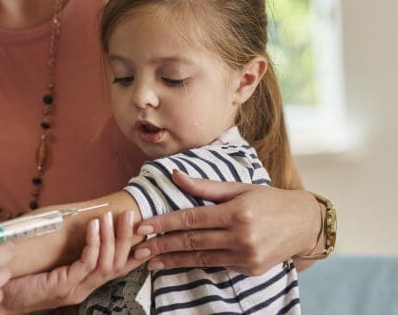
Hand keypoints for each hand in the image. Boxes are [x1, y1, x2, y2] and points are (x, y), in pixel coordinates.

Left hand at [0, 210, 144, 312]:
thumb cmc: (22, 278)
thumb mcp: (49, 262)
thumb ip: (64, 250)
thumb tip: (74, 221)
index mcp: (84, 282)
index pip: (117, 268)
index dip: (133, 250)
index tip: (144, 230)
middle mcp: (85, 288)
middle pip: (118, 264)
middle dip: (126, 238)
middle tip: (130, 215)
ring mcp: (76, 289)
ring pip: (107, 264)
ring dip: (111, 238)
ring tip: (111, 216)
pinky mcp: (64, 286)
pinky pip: (87, 264)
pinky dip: (94, 244)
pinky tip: (93, 226)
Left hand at [132, 170, 319, 274]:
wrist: (305, 224)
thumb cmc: (268, 200)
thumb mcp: (238, 187)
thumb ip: (204, 186)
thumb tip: (175, 175)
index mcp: (237, 212)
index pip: (192, 218)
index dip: (165, 223)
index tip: (144, 226)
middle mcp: (241, 236)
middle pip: (192, 241)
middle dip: (163, 245)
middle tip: (138, 249)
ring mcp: (246, 256)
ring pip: (201, 258)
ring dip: (173, 260)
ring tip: (151, 262)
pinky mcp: (250, 269)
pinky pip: (216, 264)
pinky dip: (195, 263)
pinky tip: (177, 263)